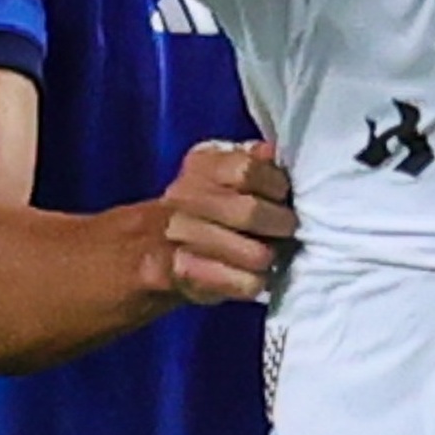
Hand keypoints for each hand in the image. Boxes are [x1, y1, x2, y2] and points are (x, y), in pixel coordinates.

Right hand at [150, 139, 296, 304]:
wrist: (150, 247)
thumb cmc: (204, 208)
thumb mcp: (222, 173)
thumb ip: (249, 160)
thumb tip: (269, 151)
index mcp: (201, 165)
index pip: (247, 170)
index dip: (274, 184)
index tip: (281, 195)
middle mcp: (184, 196)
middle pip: (250, 212)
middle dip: (280, 224)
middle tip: (285, 229)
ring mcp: (180, 236)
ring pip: (254, 254)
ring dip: (269, 256)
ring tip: (268, 255)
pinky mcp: (183, 273)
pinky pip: (243, 283)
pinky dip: (255, 282)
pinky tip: (251, 276)